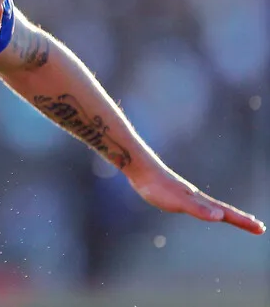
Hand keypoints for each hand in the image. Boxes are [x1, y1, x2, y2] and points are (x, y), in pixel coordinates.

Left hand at [129, 166, 265, 234]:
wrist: (141, 169)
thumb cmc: (158, 187)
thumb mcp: (178, 202)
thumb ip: (198, 209)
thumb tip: (219, 217)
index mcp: (200, 201)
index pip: (227, 213)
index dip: (243, 221)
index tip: (261, 228)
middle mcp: (197, 197)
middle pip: (224, 211)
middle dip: (241, 219)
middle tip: (259, 227)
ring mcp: (187, 195)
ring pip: (211, 207)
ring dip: (226, 214)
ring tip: (234, 219)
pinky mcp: (176, 194)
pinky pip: (197, 205)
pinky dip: (207, 210)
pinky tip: (203, 210)